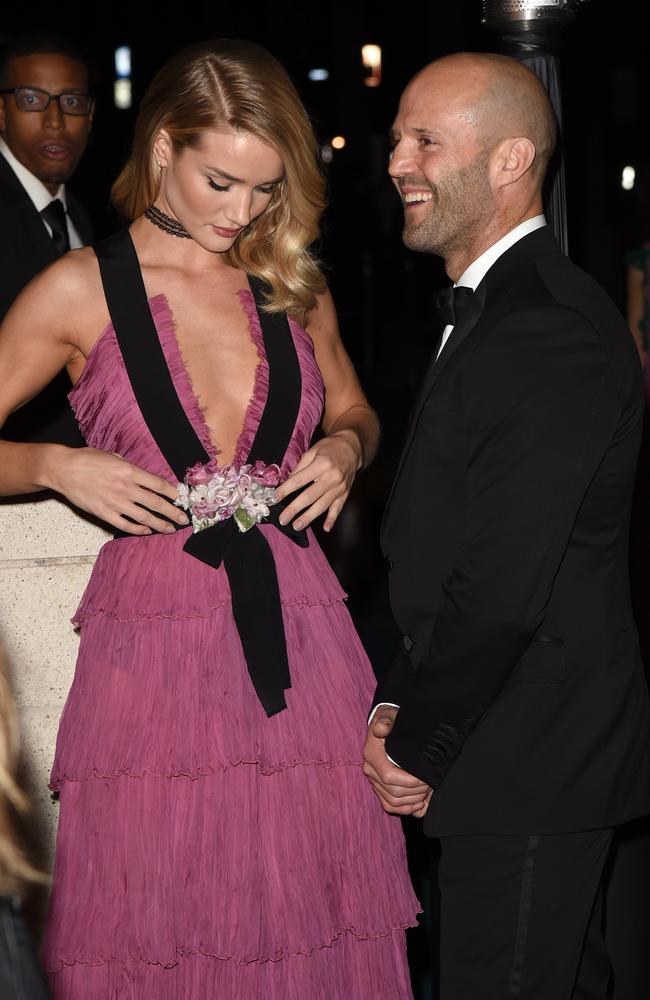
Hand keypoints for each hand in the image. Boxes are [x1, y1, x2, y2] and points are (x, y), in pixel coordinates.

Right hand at [48, 447, 188, 534]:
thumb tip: (145, 478)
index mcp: (129, 471)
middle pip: (156, 503)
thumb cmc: (88, 459)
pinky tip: (146, 530)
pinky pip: (125, 524)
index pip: (159, 484)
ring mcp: (114, 502)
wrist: (63, 469)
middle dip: (173, 512)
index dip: (174, 493)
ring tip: (170, 529)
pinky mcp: (103, 513)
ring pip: (144, 517)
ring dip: (159, 524)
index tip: (183, 499)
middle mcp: (125, 487)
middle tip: (184, 520)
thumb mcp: (114, 457)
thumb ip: (131, 467)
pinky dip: (137, 529)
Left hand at [275, 431, 360, 531]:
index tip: (274, 498)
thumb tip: (288, 482)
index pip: (299, 480)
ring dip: (309, 517)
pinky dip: (332, 518)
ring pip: (322, 505)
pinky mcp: (345, 493)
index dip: (285, 490)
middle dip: (294, 509)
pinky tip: (326, 527)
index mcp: (321, 464)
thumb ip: (300, 467)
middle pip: (310, 496)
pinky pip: (338, 508)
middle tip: (283, 519)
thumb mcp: (312, 451)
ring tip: (297, 525)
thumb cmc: (330, 448)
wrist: (352, 448)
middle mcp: (331, 477)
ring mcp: (339, 487)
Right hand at [363, 707, 431, 815]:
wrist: (385, 725)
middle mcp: (370, 771)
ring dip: (414, 801)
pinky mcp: (380, 789)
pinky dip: (407, 809)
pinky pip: (391, 806)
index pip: (389, 777)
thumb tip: (382, 729)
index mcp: (372, 756)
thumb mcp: (389, 716)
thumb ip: (386, 721)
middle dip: (416, 791)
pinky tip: (421, 803)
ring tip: (428, 790)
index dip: (409, 781)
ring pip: (393, 803)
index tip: (425, 777)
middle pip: (393, 793)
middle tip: (431, 782)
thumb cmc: (390, 721)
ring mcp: (374, 782)